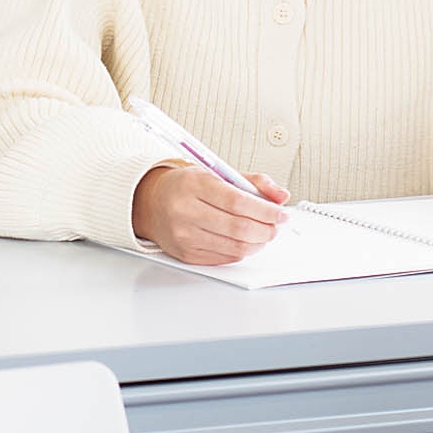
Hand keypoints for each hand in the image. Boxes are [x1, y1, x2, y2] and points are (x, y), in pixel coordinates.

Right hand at [132, 164, 289, 263]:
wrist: (150, 202)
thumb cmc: (186, 187)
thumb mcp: (215, 174)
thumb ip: (252, 182)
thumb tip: (281, 195)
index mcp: (193, 183)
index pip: (239, 202)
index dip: (266, 211)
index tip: (281, 213)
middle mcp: (185, 209)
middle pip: (240, 227)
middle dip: (267, 229)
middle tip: (275, 225)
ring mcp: (184, 234)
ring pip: (237, 247)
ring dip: (258, 242)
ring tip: (262, 233)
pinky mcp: (187, 254)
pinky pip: (226, 258)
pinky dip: (242, 251)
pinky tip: (243, 241)